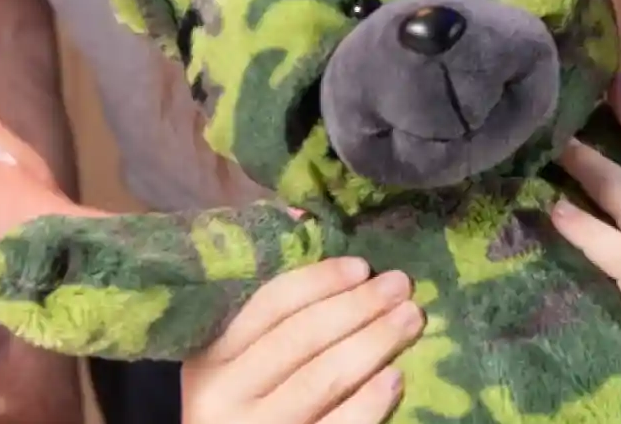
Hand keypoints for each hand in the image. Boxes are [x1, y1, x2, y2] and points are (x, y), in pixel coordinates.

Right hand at [183, 257, 419, 423]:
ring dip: (372, 343)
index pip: (268, 306)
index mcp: (210, 357)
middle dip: (356, 307)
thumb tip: (300, 217)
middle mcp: (224, 394)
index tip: (361, 266)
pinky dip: (367, 402)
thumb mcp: (234, 361)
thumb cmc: (242, 408)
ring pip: (320, 380)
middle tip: (401, 286)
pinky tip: (394, 378)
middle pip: (299, 339)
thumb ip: (265, 304)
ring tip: (410, 320)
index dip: (318, 281)